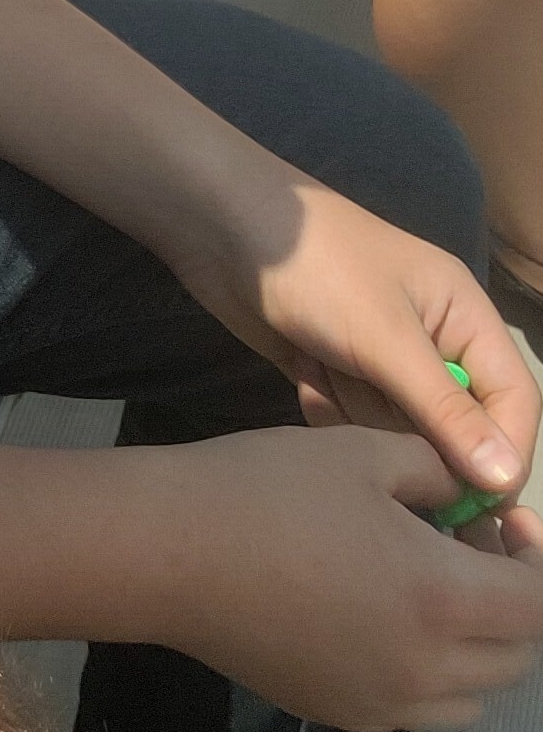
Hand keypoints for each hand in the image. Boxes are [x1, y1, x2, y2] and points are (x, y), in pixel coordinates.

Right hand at [163, 426, 542, 731]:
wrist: (173, 551)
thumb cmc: (270, 489)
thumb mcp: (363, 454)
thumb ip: (437, 473)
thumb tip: (467, 493)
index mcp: (442, 601)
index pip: (540, 608)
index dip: (539, 562)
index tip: (510, 522)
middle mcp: (426, 671)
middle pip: (515, 657)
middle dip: (512, 600)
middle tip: (470, 540)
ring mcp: (383, 703)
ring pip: (471, 693)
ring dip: (475, 642)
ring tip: (425, 578)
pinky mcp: (342, 712)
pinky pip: (417, 705)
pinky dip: (426, 667)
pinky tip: (376, 607)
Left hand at [171, 168, 537, 500]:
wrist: (218, 227)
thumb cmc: (315, 267)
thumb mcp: (384, 337)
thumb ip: (446, 411)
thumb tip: (508, 478)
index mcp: (463, 316)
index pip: (513, 402)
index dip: (502, 456)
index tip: (471, 504)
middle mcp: (431, 341)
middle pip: (452, 428)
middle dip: (405, 426)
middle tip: (362, 393)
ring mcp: (381, 357)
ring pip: (397, 430)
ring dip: (357, 410)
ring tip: (324, 361)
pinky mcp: (336, 370)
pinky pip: (352, 423)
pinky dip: (327, 405)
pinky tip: (302, 369)